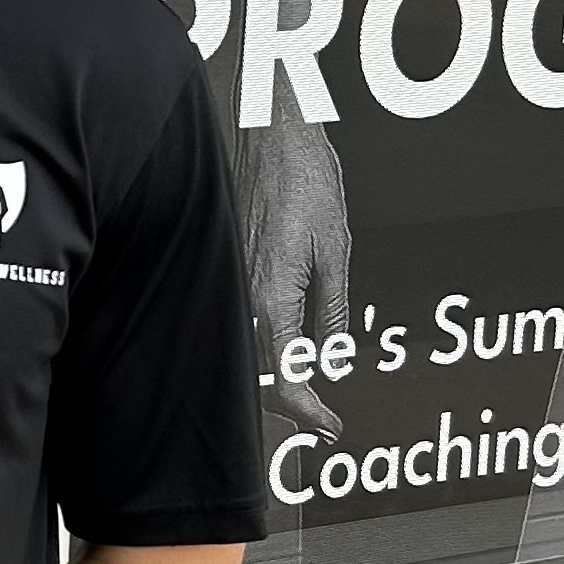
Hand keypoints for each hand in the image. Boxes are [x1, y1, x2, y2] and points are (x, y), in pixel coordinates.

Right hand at [234, 116, 351, 440]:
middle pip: (258, 373)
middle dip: (287, 401)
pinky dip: (257, 340)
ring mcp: (229, 281)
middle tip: (319, 415)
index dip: (307, 410)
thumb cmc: (306, 182)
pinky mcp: (225, 266)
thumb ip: (331, 314)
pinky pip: (237, 319)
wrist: (271, 137)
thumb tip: (331, 356)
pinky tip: (277, 342)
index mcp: (274, 297)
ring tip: (303, 385)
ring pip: (244, 349)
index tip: (328, 426)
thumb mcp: (337, 254)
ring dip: (270, 373)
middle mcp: (243, 295)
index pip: (287, 376)